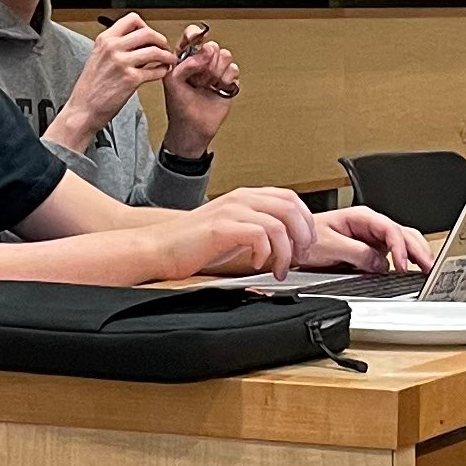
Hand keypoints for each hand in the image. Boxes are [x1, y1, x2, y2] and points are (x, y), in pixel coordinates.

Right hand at [53, 15, 175, 149]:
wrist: (83, 109)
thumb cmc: (90, 88)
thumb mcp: (98, 57)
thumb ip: (117, 47)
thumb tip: (140, 43)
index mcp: (104, 39)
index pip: (132, 19)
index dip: (146, 26)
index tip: (150, 36)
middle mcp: (113, 48)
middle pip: (148, 32)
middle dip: (161, 40)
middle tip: (164, 47)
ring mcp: (122, 63)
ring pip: (155, 51)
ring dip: (167, 56)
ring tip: (169, 60)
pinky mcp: (131, 79)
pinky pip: (155, 70)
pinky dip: (163, 71)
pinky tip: (162, 72)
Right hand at [157, 187, 317, 277]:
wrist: (160, 248)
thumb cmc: (193, 244)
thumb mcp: (233, 230)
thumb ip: (257, 228)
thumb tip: (287, 243)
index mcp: (245, 197)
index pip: (290, 198)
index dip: (305, 221)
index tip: (305, 245)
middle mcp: (241, 198)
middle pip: (291, 207)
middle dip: (302, 236)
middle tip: (299, 258)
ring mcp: (231, 211)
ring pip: (279, 224)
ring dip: (286, 251)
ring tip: (279, 268)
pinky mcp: (222, 227)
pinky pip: (259, 236)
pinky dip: (265, 254)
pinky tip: (256, 264)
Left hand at [163, 36, 238, 155]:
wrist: (192, 127)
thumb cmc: (178, 105)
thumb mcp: (171, 81)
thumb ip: (183, 64)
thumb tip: (202, 54)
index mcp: (185, 58)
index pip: (192, 37)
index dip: (195, 35)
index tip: (196, 39)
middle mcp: (201, 62)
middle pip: (212, 45)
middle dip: (206, 61)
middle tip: (198, 75)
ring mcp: (215, 71)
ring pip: (225, 55)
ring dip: (215, 71)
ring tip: (206, 84)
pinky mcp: (227, 81)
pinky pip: (234, 69)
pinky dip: (225, 79)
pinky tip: (216, 88)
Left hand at [301, 206, 434, 274]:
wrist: (295, 244)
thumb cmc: (307, 239)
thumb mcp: (330, 245)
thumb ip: (357, 253)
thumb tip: (379, 264)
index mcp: (361, 217)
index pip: (389, 229)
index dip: (399, 247)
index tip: (403, 264)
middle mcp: (371, 226)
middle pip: (403, 233)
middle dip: (418, 249)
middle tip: (429, 267)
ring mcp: (374, 238)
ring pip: (403, 242)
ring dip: (417, 254)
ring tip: (429, 269)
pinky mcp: (373, 251)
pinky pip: (395, 253)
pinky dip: (408, 260)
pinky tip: (416, 269)